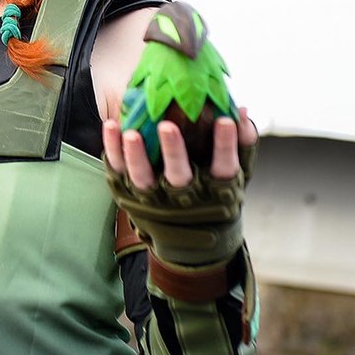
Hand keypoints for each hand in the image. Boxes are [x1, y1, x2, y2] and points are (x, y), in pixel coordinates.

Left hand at [103, 107, 257, 191]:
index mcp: (215, 190)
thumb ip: (242, 145)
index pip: (224, 167)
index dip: (225, 146)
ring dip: (136, 155)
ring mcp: (153, 197)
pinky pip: (119, 170)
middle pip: (179, 176)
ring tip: (131, 133)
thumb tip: (243, 111)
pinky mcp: (128, 192)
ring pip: (143, 178)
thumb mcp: (236, 176)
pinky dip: (112, 149)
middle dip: (173, 152)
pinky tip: (111, 125)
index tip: (225, 120)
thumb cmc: (215, 197)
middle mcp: (184, 196)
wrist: (188, 243)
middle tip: (168, 126)